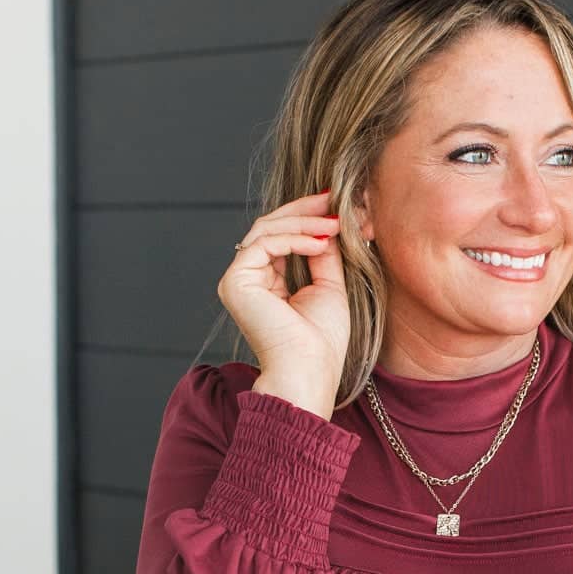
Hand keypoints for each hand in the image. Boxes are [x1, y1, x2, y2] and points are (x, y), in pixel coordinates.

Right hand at [217, 189, 350, 410]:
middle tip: (335, 200)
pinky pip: (265, 243)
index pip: (281, 236)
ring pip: (267, 230)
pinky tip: (321, 242)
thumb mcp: (328, 287)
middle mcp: (247, 278)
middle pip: (271, 226)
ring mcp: (238, 279)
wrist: (308, 372)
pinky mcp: (236, 281)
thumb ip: (324, 254)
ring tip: (335, 224)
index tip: (335, 204)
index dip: (307, 216)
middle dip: (305, 210)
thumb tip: (329, 221)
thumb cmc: (321, 344)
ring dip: (304, 222)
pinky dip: (295, 238)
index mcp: (265, 282)